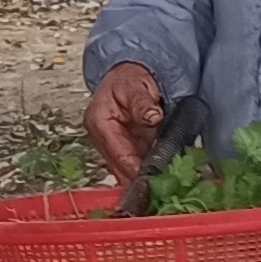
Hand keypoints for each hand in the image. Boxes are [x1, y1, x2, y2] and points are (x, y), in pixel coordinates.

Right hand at [87, 61, 166, 183]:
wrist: (129, 73)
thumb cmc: (129, 77)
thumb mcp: (136, 85)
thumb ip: (143, 102)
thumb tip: (152, 116)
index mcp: (99, 121)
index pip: (118, 153)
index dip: (134, 169)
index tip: (150, 180)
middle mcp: (101, 135)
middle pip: (119, 167)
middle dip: (138, 178)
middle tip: (160, 188)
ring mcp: (110, 143)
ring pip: (124, 170)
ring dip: (141, 177)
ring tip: (161, 185)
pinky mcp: (121, 147)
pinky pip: (132, 165)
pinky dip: (144, 170)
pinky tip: (158, 177)